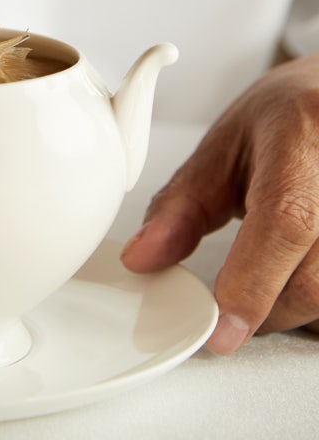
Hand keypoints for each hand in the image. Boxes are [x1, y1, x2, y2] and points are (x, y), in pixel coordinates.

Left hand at [121, 55, 318, 354]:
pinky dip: (315, 293)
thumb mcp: (224, 147)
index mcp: (304, 135)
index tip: (222, 329)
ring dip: (296, 304)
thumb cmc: (289, 117)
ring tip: (275, 266)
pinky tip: (301, 266)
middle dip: (266, 306)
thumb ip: (182, 205)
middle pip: (314, 276)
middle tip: (234, 300)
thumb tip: (143, 258)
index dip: (254, 284)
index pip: (286, 220)